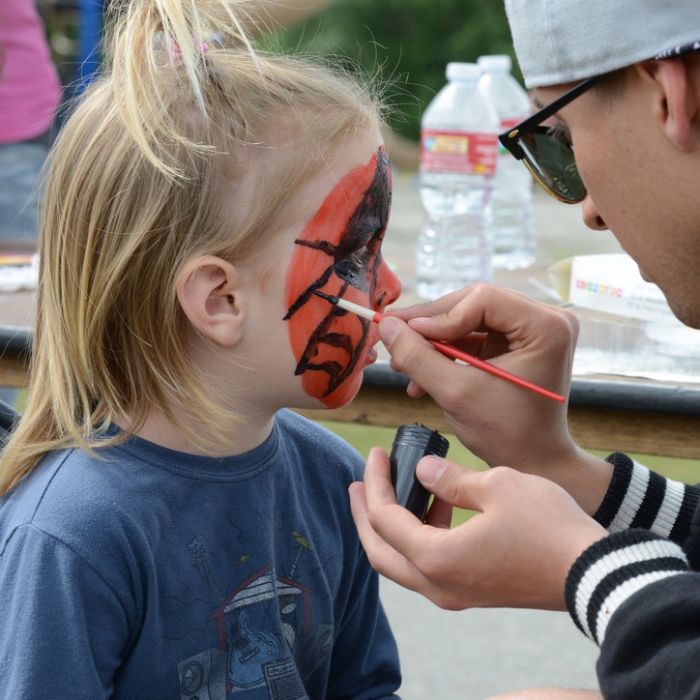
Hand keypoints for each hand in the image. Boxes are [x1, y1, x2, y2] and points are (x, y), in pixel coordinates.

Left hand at [350, 447, 606, 610]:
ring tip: (394, 489)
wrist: (593, 572)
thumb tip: (424, 471)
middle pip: (379, 551)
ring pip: (401, 563)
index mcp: (436, 558)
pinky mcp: (472, 592)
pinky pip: (427, 567)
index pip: (384, 517)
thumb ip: (451, 478)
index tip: (377, 454)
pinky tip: (435, 507)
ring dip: (391, 527)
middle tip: (358, 483)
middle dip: (363, 514)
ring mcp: (455, 594)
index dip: (376, 481)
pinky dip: (418, 539)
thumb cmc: (548, 527)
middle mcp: (437, 584)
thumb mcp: (497, 486)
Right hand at [382, 283, 611, 513]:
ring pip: (467, 319)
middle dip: (430, 327)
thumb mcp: (456, 393)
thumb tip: (386, 325)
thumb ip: (418, 357)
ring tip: (404, 365)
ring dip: (433, 342)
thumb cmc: (507, 434)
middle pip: (472, 304)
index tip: (407, 335)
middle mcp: (545, 319)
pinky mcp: (516, 343)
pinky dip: (446, 353)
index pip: (482, 299)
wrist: (533, 463)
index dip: (440, 315)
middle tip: (394, 339)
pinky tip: (421, 376)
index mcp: (546, 326)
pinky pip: (472, 336)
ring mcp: (530, 330)